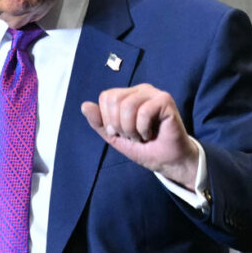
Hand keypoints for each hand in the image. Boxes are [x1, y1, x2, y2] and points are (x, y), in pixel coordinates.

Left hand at [81, 84, 199, 189]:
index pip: (106, 97)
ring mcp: (154, 94)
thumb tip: (84, 105)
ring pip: (127, 106)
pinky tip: (151, 134)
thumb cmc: (144, 148)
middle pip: (114, 100)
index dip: (109, 120)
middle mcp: (141, 90)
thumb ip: (99, 123)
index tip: (122, 133)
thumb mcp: (115, 137)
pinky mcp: (165, 100)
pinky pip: (144, 112)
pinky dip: (143, 129)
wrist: (167, 161)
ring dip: (132, 130)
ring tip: (142, 136)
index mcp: (128, 95)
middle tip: (132, 136)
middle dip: (119, 125)